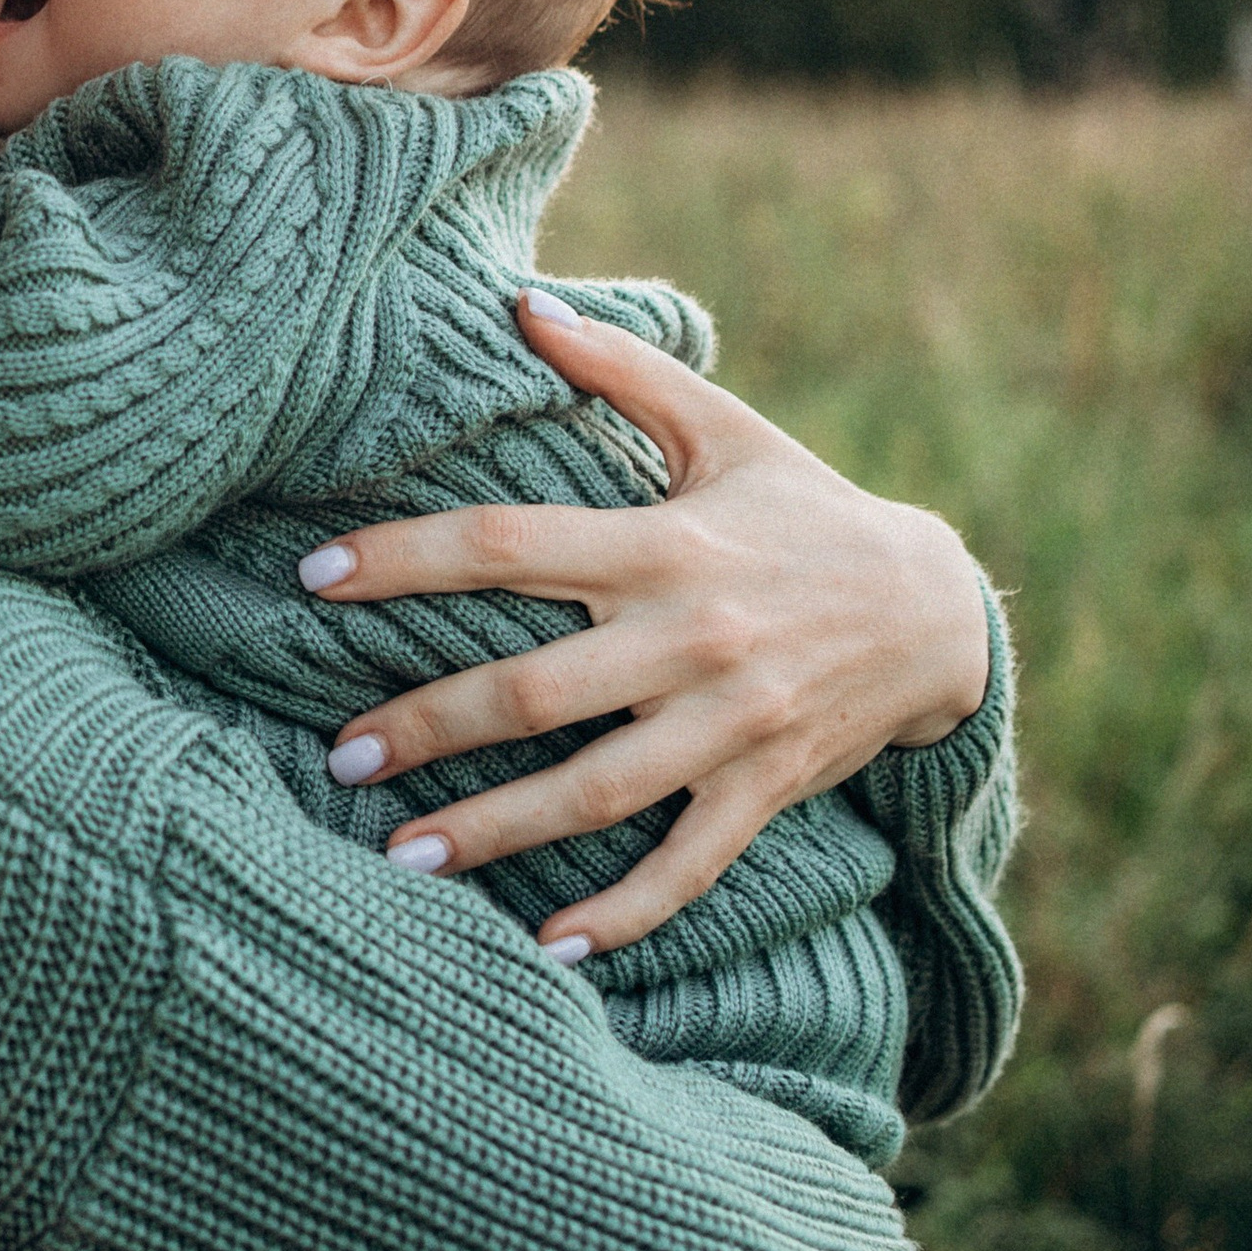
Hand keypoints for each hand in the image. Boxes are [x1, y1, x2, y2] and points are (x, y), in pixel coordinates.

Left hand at [313, 287, 989, 956]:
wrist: (937, 610)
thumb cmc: (804, 509)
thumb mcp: (722, 427)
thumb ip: (619, 367)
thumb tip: (520, 303)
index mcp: (663, 545)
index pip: (510, 548)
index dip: (409, 559)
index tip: (315, 577)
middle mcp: (689, 638)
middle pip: (534, 689)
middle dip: (428, 726)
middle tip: (340, 756)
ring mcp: (727, 724)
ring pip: (594, 792)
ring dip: (494, 832)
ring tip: (400, 860)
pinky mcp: (762, 789)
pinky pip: (684, 867)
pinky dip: (620, 914)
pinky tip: (548, 947)